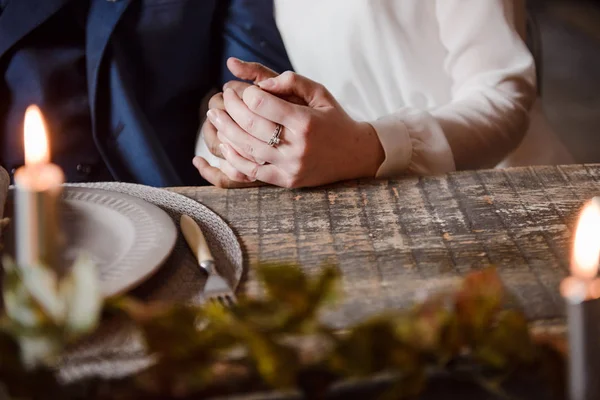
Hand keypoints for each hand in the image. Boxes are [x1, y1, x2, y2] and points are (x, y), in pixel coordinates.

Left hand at [209, 71, 384, 187]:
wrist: (355, 155)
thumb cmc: (334, 119)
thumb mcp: (320, 93)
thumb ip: (291, 81)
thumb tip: (259, 83)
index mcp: (305, 122)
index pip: (262, 104)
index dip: (246, 94)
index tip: (241, 90)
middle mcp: (297, 146)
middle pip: (250, 125)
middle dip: (230, 109)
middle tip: (221, 99)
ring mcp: (291, 166)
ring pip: (247, 149)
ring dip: (225, 131)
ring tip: (215, 117)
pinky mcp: (287, 181)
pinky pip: (252, 171)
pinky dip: (235, 158)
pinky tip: (225, 144)